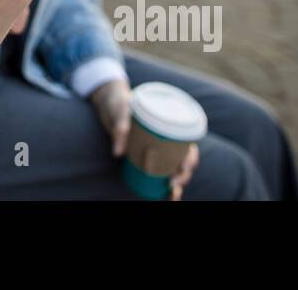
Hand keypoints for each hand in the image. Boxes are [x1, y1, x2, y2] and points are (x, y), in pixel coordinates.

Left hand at [91, 79, 200, 199]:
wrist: (106, 101)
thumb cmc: (118, 101)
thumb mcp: (120, 109)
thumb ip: (120, 128)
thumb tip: (118, 154)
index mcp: (168, 124)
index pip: (187, 143)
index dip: (191, 157)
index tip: (184, 167)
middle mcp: (165, 138)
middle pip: (182, 160)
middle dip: (183, 175)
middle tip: (172, 183)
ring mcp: (155, 147)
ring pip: (172, 169)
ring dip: (176, 184)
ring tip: (171, 196)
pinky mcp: (143, 155)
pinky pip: (157, 171)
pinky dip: (162, 186)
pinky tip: (164, 196)